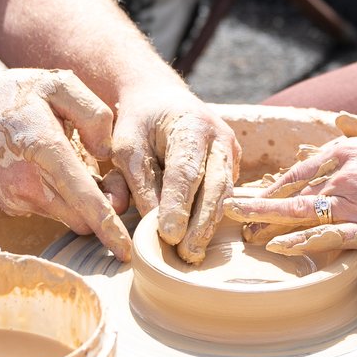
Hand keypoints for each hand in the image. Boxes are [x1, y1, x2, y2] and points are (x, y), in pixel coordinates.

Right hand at [0, 67, 131, 258]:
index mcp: (44, 148)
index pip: (82, 198)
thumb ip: (94, 115)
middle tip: (109, 178)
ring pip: (67, 215)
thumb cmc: (18, 95)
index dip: (108, 226)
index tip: (127, 251)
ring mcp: (15, 198)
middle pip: (81, 218)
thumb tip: (104, 155)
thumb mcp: (60, 84)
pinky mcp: (10, 205)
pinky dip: (60, 197)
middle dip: (103, 210)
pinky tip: (50, 168)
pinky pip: (49, 209)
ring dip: (81, 202)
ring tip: (73, 162)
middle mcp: (27, 182)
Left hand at [107, 81, 239, 261]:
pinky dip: (212, 220)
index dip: (178, 204)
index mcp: (192, 125)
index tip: (168, 234)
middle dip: (201, 223)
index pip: (185, 170)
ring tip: (191, 255)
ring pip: (224, 195)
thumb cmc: (140, 122)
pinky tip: (198, 242)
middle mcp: (220, 139)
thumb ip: (133, 178)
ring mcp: (230, 153)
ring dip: (208, 227)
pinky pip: (225, 197)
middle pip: (215, 186)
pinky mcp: (230, 168)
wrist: (161, 101)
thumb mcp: (126, 143)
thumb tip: (141, 217)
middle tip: (185, 253)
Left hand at [223, 131, 356, 255]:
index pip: (300, 171)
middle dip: (260, 205)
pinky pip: (324, 236)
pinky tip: (277, 246)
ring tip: (244, 234)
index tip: (259, 196)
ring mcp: (353, 201)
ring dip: (267, 224)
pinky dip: (298, 242)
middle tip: (233, 214)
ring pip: (298, 213)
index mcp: (347, 151)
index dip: (275, 186)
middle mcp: (344, 173)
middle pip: (290, 191)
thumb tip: (341, 131)